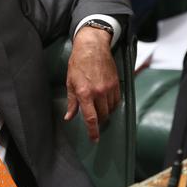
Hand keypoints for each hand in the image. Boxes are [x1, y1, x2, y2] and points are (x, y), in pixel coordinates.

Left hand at [64, 26, 119, 141]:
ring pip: (111, 109)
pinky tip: (106, 101)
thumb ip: (72, 102)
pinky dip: (112, 104)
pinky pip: (117, 100)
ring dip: (106, 112)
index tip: (94, 139)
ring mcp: (109, 88)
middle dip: (99, 121)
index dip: (93, 131)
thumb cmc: (78, 63)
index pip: (91, 118)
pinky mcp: (117, 83)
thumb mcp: (70, 82)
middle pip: (103, 115)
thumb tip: (69, 117)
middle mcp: (98, 92)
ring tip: (99, 108)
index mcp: (85, 93)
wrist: (92, 47)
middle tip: (94, 120)